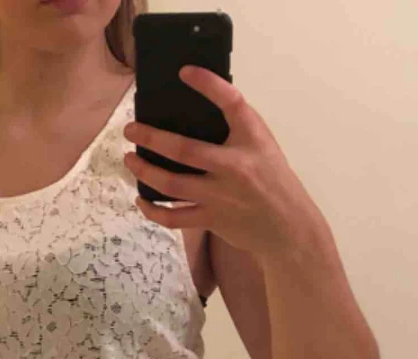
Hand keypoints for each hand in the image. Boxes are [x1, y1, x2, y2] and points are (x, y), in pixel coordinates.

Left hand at [122, 66, 319, 258]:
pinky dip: (152, 210)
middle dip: (151, 138)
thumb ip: (236, 129)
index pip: (231, 102)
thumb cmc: (272, 181)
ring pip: (171, 183)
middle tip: (131, 129)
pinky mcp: (211, 219)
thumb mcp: (262, 145)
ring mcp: (220, 195)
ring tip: (130, 159)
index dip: (208, 84)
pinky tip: (141, 199)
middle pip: (183, 149)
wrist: (287, 227)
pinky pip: (173, 217)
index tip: (185, 72)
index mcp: (251, 140)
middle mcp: (234, 166)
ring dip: (144, 170)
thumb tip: (195, 112)